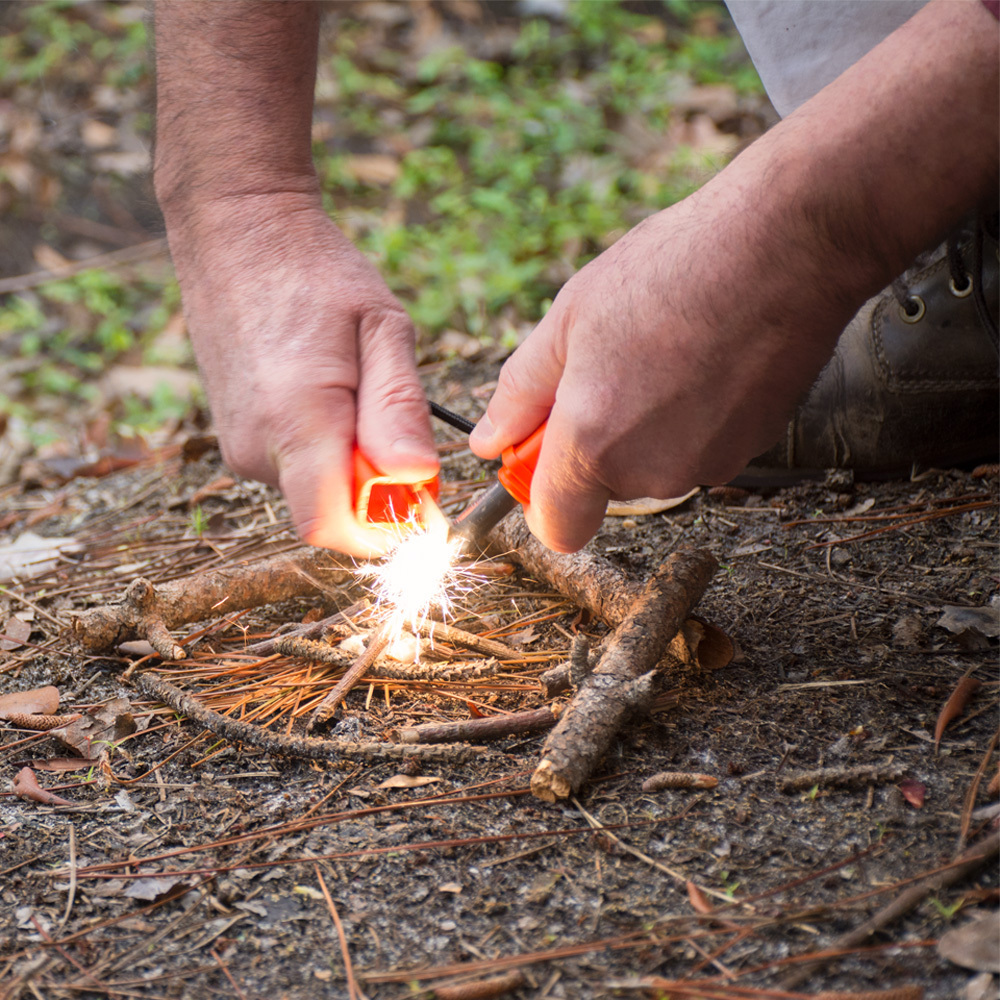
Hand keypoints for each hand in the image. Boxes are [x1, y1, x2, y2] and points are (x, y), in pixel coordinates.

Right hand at [169, 194, 437, 556]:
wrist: (236, 233)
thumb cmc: (315, 272)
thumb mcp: (381, 328)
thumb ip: (398, 409)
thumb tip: (417, 478)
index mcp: (295, 421)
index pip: (333, 525)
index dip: (384, 530)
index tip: (423, 501)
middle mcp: (255, 446)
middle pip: (330, 515)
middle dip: (377, 495)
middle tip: (399, 430)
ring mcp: (238, 445)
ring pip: (314, 492)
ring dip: (352, 469)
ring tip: (360, 394)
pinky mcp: (236, 438)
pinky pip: (294, 470)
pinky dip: (327, 453)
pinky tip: (334, 396)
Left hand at [469, 191, 853, 552]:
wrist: (785, 244)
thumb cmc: (673, 269)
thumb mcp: (568, 318)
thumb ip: (520, 394)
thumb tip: (489, 442)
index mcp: (593, 443)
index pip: (557, 527)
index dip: (542, 499)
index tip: (542, 455)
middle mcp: (650, 471)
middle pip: (604, 488)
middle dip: (595, 442)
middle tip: (609, 367)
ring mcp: (707, 464)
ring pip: (653, 466)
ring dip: (647, 426)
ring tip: (663, 351)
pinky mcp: (752, 450)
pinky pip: (699, 448)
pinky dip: (694, 418)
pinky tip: (703, 359)